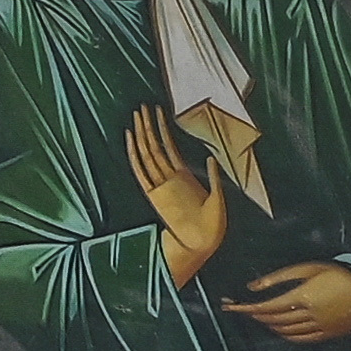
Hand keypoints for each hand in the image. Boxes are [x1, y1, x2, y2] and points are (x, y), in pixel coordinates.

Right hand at [123, 104, 232, 287]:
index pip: (169, 146)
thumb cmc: (214, 224)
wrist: (203, 242)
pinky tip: (131, 140)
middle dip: (148, 126)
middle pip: (154, 146)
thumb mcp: (219, 197)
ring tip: (136, 116)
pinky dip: (134, 155)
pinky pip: (140, 171)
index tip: (156, 111)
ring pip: (146, 154)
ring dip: (141, 135)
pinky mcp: (153, 194)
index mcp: (184, 175)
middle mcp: (169, 177)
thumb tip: (211, 158)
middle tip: (141, 107)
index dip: (162, 128)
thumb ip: (213, 178)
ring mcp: (160, 184)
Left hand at [224, 261, 350, 345]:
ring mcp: (320, 327)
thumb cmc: (342, 274)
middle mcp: (309, 315)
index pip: (266, 307)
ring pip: (286, 331)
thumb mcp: (310, 268)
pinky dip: (286, 336)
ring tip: (256, 317)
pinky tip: (278, 330)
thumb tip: (252, 286)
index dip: (246, 308)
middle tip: (238, 309)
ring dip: (268, 325)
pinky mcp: (330, 334)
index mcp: (303, 297)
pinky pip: (302, 339)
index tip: (230, 306)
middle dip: (253, 315)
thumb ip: (279, 277)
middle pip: (273, 319)